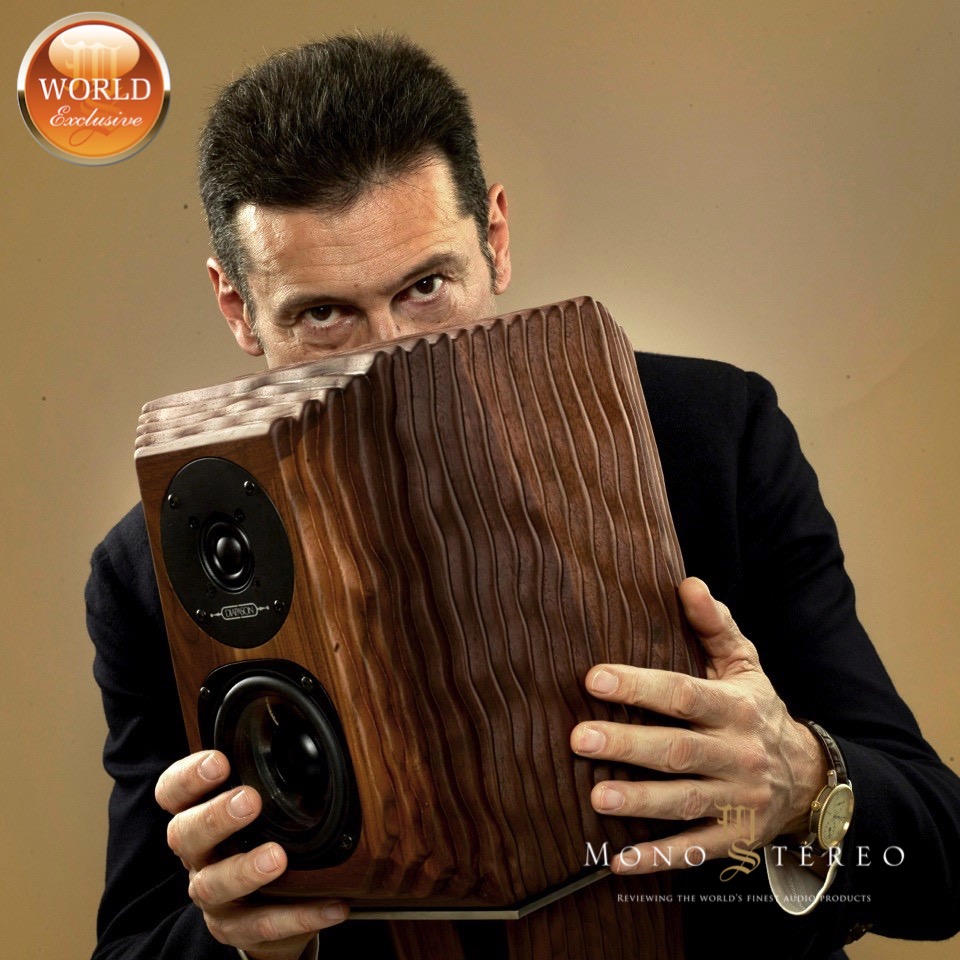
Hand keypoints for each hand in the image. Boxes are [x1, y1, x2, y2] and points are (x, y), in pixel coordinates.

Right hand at [155, 750, 347, 958]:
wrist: (264, 907)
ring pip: (213, 885)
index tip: (220, 761)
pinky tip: (333, 905)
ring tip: (277, 857)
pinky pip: (263, 925)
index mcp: (197, 815)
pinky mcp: (237, 929)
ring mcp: (213, 895)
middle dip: (215, 817)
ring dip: (244, 869)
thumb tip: (320, 731)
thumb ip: (271, 772)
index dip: (188, 777)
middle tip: (249, 801)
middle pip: (185, 835)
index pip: (173, 792)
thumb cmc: (258, 838)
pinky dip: (299, 916)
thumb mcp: (260, 804)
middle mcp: (198, 855)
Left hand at [569, 577, 826, 874]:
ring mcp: (737, 800)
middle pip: (678, 750)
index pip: (683, 694)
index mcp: (735, 707)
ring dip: (640, 802)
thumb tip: (686, 582)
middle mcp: (737, 754)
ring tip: (595, 797)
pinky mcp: (734, 838)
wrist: (811, 779)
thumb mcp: (745, 666)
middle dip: (628, 744)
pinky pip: (694, 849)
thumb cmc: (759, 711)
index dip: (640, 686)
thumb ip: (715, 626)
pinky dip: (658, 859)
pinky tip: (619, 863)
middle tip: (578, 738)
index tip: (594, 678)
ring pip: (685, 801)